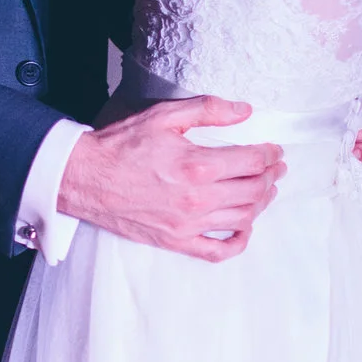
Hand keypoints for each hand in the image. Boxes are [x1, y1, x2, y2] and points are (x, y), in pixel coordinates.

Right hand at [56, 98, 283, 261]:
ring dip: (261, 204)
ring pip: (243, 218)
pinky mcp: (176, 241)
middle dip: (271, 177)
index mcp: (198, 165)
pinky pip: (218, 251)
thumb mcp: (165, 117)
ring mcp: (188, 224)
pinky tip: (245, 229)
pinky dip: (239, 242)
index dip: (270, 155)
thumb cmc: (121, 146)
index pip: (252, 161)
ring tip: (265, 191)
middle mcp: (198, 198)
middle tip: (276, 169)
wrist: (84, 178)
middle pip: (254, 190)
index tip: (274, 151)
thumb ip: (208, 110)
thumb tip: (244, 111)